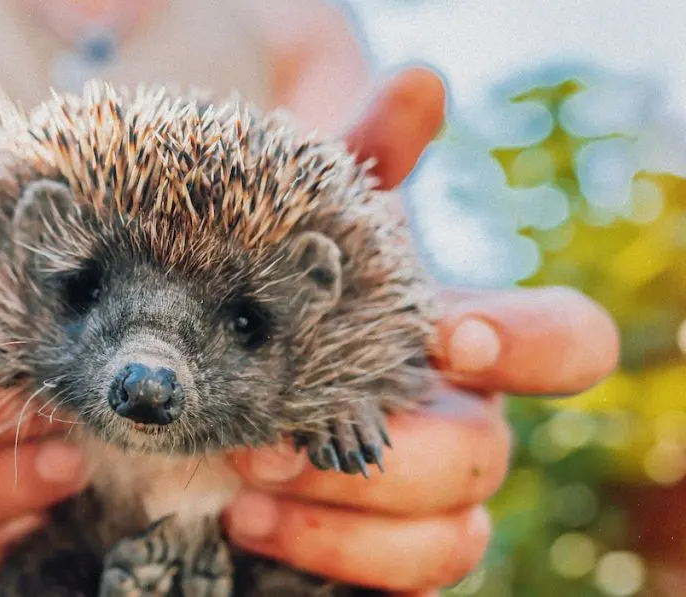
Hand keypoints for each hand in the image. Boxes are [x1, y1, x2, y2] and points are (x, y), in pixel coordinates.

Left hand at [221, 68, 619, 595]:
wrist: (218, 370)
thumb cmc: (283, 293)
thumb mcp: (314, 225)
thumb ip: (367, 161)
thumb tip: (420, 82)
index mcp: (460, 341)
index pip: (561, 344)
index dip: (531, 346)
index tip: (449, 336)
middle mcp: (459, 418)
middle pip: (484, 454)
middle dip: (388, 448)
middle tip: (278, 430)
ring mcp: (426, 491)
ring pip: (454, 529)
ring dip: (350, 507)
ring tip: (247, 477)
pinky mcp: (381, 545)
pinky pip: (404, 575)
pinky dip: (332, 551)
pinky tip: (246, 517)